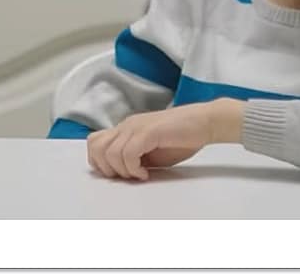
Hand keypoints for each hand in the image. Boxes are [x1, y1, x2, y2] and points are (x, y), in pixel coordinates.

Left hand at [86, 99, 243, 180]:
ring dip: (122, 170)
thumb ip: (134, 157)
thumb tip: (121, 173)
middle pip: (96, 147)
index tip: (119, 174)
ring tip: (139, 175)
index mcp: (127, 128)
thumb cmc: (182, 137)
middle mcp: (127, 125)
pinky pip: (128, 153)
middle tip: (126, 176)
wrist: (205, 122)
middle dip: (107, 168)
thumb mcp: (151, 151)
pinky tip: (146, 173)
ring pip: (110, 153)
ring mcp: (137, 127)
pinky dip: (134, 169)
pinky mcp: (149, 132)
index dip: (100, 163)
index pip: (95, 142)